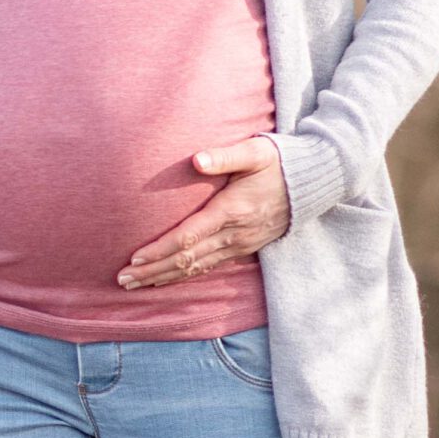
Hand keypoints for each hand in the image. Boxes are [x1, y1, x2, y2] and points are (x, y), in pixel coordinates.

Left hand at [118, 137, 289, 289]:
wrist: (316, 182)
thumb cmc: (280, 161)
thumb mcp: (255, 151)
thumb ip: (225, 156)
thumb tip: (196, 159)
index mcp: (231, 211)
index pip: (188, 237)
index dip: (159, 250)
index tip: (133, 259)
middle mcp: (234, 234)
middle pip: (187, 260)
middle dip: (153, 270)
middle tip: (122, 280)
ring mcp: (241, 244)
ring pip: (196, 268)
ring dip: (164, 277)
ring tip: (135, 285)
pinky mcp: (245, 248)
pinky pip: (210, 267)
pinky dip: (185, 276)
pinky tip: (166, 280)